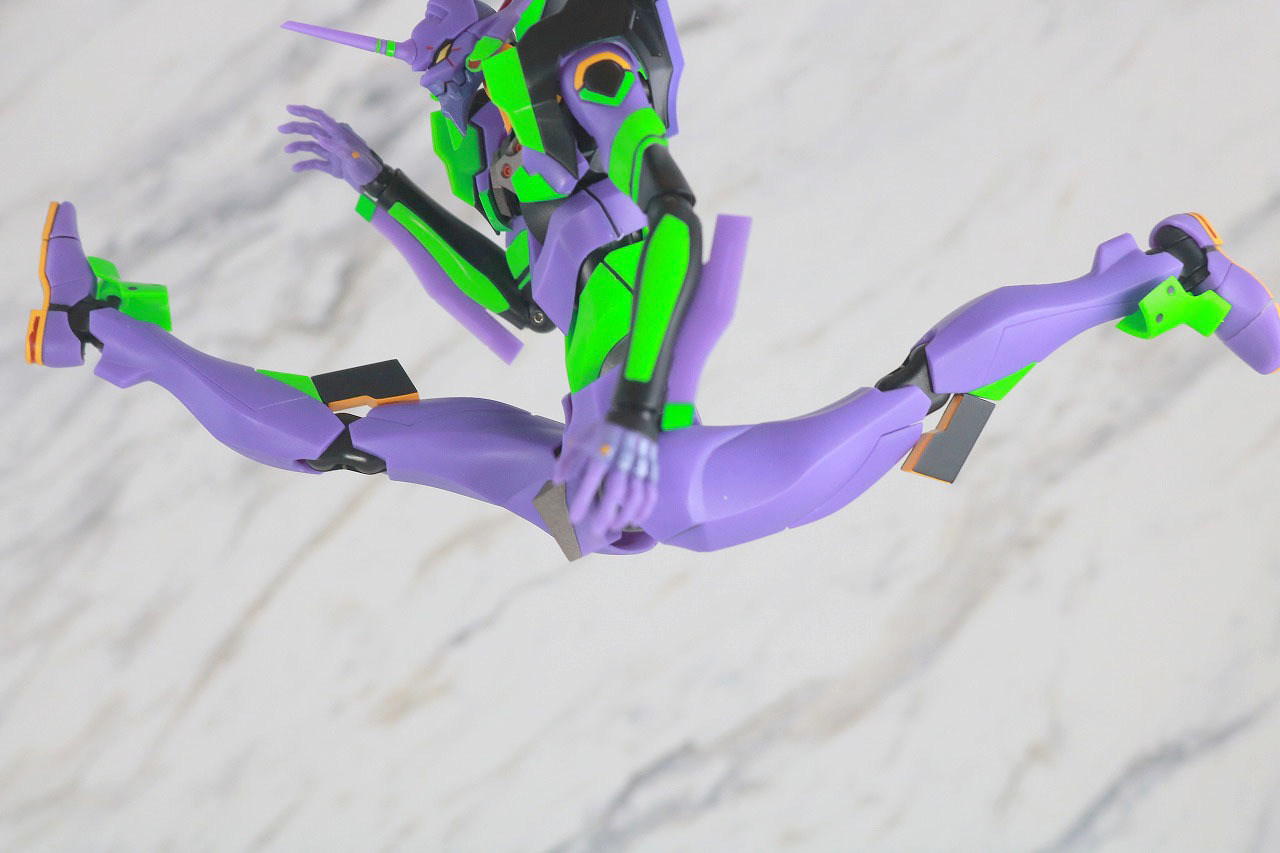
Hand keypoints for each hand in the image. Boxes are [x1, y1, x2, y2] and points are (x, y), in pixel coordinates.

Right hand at [278, 104, 382, 190]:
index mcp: (339, 133)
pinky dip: (304, 165)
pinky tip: (295, 168)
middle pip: (311, 130)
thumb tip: (319, 138)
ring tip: (286, 150)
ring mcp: (333, 153)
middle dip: (295, 128)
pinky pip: (315, 163)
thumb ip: (337, 147)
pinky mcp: (332, 166)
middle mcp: (334, 140)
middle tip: (280, 129)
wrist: (374, 183)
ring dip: (298, 146)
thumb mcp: (353, 157)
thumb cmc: (366, 168)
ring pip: (311, 146)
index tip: (288, 108)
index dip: (304, 111)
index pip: (319, 117)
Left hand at [554, 421, 659, 541]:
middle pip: (616, 489)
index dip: (583, 499)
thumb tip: (556, 481)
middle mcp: (622, 459)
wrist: (635, 414)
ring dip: (625, 514)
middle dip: (606, 512)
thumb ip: (568, 460)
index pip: (592, 478)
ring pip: (636, 494)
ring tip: (614, 526)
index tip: (574, 518)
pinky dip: (645, 508)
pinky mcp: (652, 469)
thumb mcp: (583, 439)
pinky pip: (651, 492)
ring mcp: (640, 465)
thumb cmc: (605, 431)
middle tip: (596, 529)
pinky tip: (635, 520)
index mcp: (603, 451)